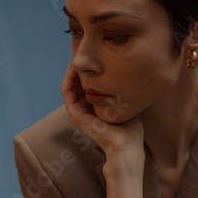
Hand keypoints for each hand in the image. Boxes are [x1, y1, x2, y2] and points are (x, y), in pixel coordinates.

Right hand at [61, 63, 144, 178]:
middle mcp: (82, 112)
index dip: (87, 71)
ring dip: (72, 70)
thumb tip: (130, 78)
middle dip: (79, 68)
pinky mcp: (75, 115)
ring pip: (69, 86)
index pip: (85, 86)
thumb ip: (122, 93)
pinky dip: (69, 78)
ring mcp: (77, 114)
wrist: (127, 146)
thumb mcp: (125, 105)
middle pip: (75, 84)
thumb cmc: (131, 130)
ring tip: (77, 56)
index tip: (94, 57)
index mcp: (93, 111)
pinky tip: (76, 67)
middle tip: (82, 51)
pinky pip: (67, 91)